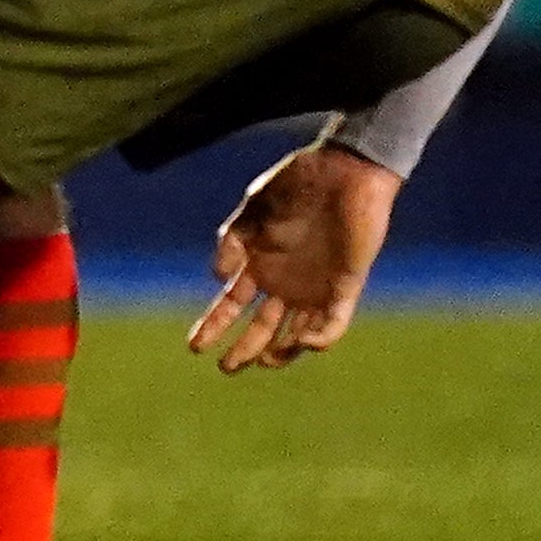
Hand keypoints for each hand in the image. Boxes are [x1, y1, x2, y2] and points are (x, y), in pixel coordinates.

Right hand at [188, 141, 403, 373]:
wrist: (344, 172)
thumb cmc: (296, 184)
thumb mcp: (253, 208)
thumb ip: (232, 241)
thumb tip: (218, 278)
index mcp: (260, 264)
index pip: (232, 305)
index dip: (213, 326)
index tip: (195, 347)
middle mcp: (286, 282)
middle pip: (262, 327)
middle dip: (244, 349)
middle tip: (227, 368)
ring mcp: (316, 287)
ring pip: (297, 333)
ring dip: (281, 352)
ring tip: (262, 361)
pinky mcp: (345, 286)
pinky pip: (333, 323)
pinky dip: (319, 339)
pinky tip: (302, 343)